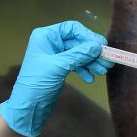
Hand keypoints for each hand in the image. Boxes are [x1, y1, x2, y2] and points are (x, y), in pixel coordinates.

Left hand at [0, 20, 112, 136]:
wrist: (28, 107)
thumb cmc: (38, 83)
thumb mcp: (59, 67)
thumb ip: (79, 55)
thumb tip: (98, 46)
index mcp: (46, 36)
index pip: (71, 28)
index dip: (87, 35)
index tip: (102, 45)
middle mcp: (51, 43)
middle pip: (77, 42)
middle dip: (92, 52)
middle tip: (108, 61)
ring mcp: (56, 56)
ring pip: (79, 54)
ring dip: (91, 62)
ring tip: (104, 71)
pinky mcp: (59, 68)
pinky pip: (76, 64)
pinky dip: (84, 70)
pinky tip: (90, 79)